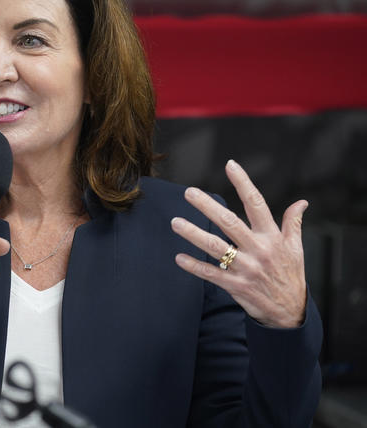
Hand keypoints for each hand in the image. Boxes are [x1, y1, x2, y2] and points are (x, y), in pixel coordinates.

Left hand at [171, 160, 307, 327]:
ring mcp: (246, 268)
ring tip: (175, 222)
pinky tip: (179, 257)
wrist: (291, 312)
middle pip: (229, 223)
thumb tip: (302, 202)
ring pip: (216, 248)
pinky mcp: (236, 286)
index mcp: (272, 236)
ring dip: (193, 235)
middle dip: (207, 207)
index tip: (230, 165)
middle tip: (188, 192)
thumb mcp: (296, 248)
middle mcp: (258, 249)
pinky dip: (194, 266)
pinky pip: (211, 274)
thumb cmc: (291, 275)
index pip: (256, 204)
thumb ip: (294, 223)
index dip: (243, 183)